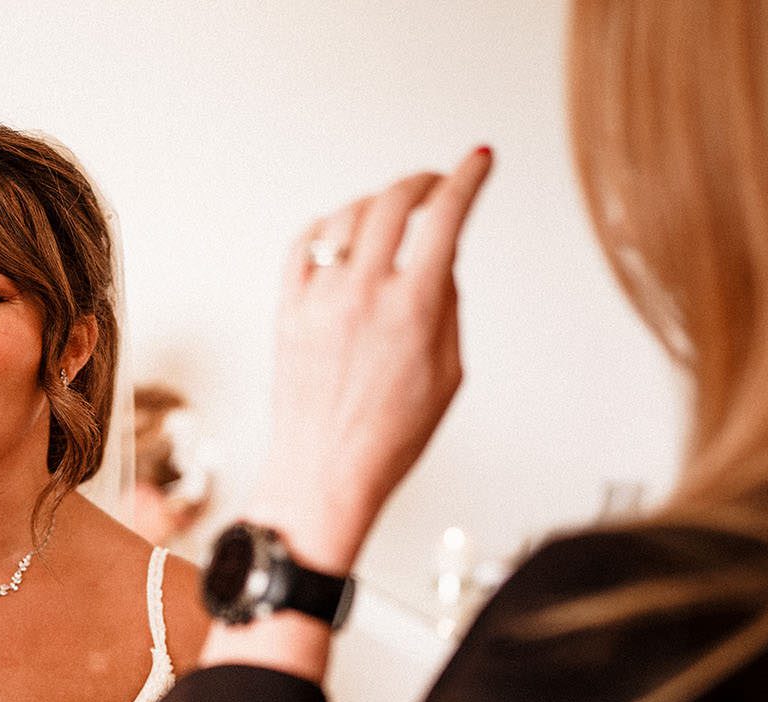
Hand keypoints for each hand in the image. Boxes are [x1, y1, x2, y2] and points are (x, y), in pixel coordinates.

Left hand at [256, 146, 494, 571]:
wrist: (325, 475)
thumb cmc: (389, 438)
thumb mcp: (448, 372)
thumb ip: (447, 305)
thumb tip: (441, 255)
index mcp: (413, 308)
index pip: (447, 218)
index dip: (469, 178)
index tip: (480, 161)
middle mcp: (363, 294)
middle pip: (393, 201)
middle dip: (422, 181)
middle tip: (435, 184)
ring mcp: (319, 299)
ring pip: (346, 216)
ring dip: (375, 203)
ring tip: (391, 213)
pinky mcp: (287, 311)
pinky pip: (301, 245)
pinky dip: (325, 228)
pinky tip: (339, 233)